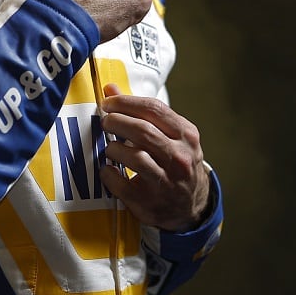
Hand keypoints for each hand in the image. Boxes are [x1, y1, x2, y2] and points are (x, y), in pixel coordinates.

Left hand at [97, 83, 211, 231]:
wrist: (190, 205)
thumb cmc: (175, 162)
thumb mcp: (169, 135)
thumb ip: (141, 112)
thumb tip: (110, 89)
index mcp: (186, 135)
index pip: (154, 109)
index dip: (126, 102)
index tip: (108, 102)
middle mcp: (180, 157)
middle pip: (142, 130)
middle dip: (117, 121)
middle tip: (105, 121)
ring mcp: (167, 181)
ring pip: (135, 157)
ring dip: (114, 148)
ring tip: (110, 147)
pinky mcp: (150, 201)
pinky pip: (122, 184)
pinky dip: (109, 174)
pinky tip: (108, 169)